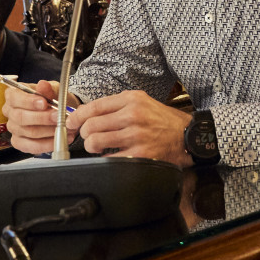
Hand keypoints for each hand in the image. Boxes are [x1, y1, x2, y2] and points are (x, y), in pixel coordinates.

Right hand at [3, 80, 78, 153]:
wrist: (59, 111)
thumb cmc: (52, 99)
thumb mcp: (52, 89)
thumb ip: (47, 89)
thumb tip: (43, 85)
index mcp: (12, 95)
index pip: (14, 98)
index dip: (28, 102)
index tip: (44, 103)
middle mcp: (10, 112)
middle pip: (21, 117)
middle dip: (42, 118)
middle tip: (58, 116)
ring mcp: (14, 129)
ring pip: (29, 132)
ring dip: (49, 131)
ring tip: (64, 126)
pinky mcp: (20, 143)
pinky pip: (32, 146)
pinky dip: (48, 144)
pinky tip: (59, 138)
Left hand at [69, 90, 191, 165]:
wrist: (187, 136)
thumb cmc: (162, 120)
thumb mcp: (142, 101)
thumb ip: (117, 104)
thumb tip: (88, 113)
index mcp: (131, 100)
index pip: (95, 106)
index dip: (78, 115)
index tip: (72, 121)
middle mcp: (133, 116)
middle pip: (91, 125)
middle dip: (83, 132)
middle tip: (87, 136)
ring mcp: (136, 136)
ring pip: (96, 141)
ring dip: (91, 146)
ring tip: (97, 146)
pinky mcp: (140, 154)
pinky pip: (109, 159)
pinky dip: (104, 159)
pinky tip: (110, 156)